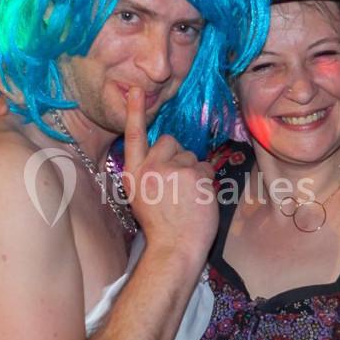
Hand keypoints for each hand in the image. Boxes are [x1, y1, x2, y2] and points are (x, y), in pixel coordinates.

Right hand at [121, 89, 216, 257]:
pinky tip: (199, 199)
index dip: (134, 112)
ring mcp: (172, 169)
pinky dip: (207, 181)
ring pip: (191, 155)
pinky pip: (207, 166)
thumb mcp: (140, 198)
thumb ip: (148, 174)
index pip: (132, 137)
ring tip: (188, 197)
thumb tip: (164, 156)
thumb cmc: (161, 228)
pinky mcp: (194, 174)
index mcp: (132, 174)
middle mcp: (149, 168)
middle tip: (178, 182)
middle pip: (168, 141)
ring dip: (194, 171)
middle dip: (177, 155)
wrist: (174, 249)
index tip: (136, 90)